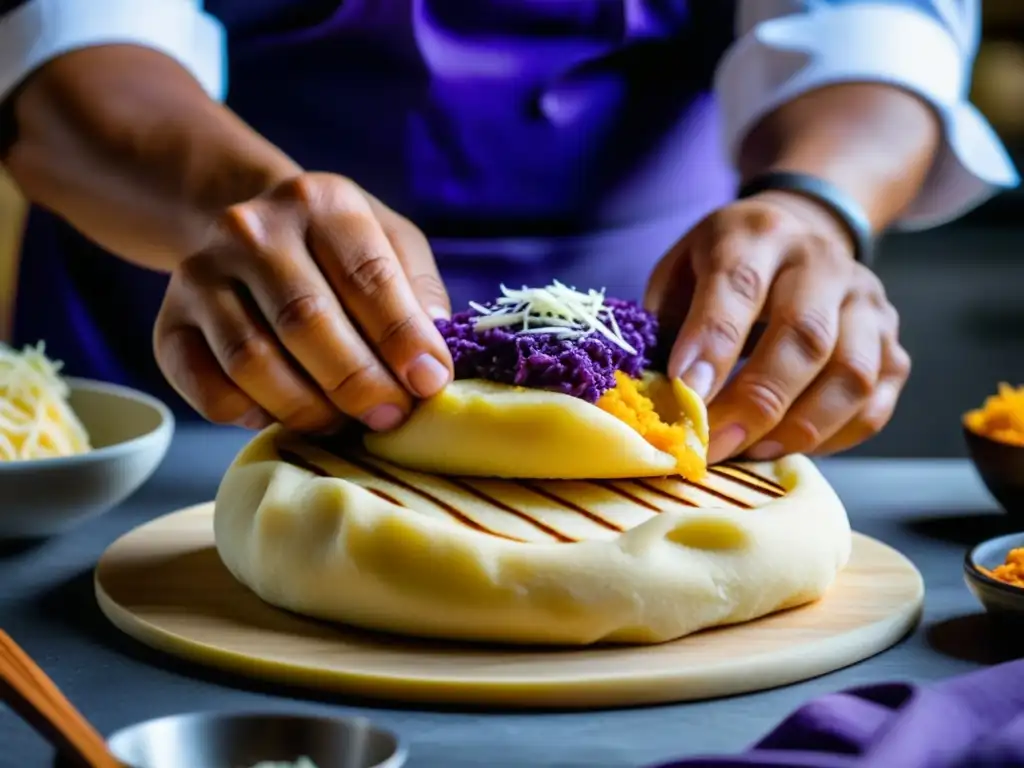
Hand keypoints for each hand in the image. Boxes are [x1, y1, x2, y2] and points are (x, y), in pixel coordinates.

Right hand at [154, 173, 453, 432]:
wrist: (249, 231)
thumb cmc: (339, 251)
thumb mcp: (393, 245)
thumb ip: (419, 294)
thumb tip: (429, 363)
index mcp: (321, 203)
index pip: (365, 276)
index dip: (401, 337)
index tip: (429, 383)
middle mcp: (252, 230)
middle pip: (307, 321)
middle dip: (358, 383)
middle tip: (390, 417)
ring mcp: (201, 275)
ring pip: (253, 362)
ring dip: (308, 408)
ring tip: (343, 422)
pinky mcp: (169, 324)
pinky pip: (208, 389)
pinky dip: (251, 415)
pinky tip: (281, 414)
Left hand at [645, 191, 910, 463]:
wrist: (802, 233)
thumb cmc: (723, 266)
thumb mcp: (681, 272)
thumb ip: (669, 326)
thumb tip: (662, 400)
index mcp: (758, 235)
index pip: (740, 286)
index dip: (713, 347)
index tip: (685, 397)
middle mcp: (822, 262)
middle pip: (806, 336)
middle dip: (756, 401)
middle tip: (714, 444)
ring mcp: (867, 302)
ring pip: (851, 375)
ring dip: (798, 427)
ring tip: (750, 452)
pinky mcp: (893, 343)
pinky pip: (875, 404)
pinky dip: (834, 438)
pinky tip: (790, 446)